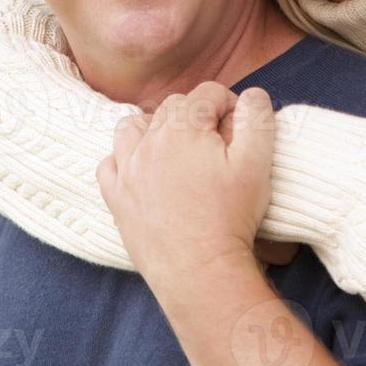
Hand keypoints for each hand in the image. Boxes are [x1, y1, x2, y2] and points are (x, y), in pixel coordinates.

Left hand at [96, 82, 276, 296]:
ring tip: (175, 147)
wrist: (200, 272)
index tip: (239, 125)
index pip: (206, 93)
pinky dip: (122, 160)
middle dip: (195, 114)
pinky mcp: (116, 198)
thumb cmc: (231, 217)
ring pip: (132, 127)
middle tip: (216, 142)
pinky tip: (141, 171)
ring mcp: (127, 170)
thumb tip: (253, 94)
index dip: (228, 102)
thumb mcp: (257, 164)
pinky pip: (109, 164)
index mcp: (184, 128)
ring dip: (153, 128)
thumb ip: (257, 120)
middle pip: (171, 107)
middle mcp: (149, 142)